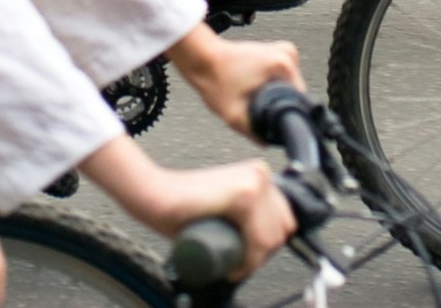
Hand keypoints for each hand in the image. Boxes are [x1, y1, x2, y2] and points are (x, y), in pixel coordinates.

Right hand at [79, 137, 295, 278]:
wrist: (157, 195)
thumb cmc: (184, 205)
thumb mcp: (225, 204)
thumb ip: (244, 212)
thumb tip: (260, 239)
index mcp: (259, 174)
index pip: (283, 218)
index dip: (267, 243)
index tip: (249, 255)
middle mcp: (261, 173)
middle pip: (281, 228)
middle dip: (263, 253)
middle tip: (240, 263)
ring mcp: (254, 181)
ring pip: (272, 237)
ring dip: (255, 259)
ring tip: (234, 265)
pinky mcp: (244, 194)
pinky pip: (258, 239)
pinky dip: (249, 260)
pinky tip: (234, 266)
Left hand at [169, 25, 303, 140]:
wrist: (202, 58)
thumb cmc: (216, 81)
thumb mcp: (234, 115)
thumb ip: (254, 133)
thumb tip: (268, 142)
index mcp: (283, 65)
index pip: (299, 100)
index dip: (286, 115)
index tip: (270, 119)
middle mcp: (287, 53)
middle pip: (295, 92)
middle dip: (279, 103)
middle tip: (254, 105)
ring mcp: (283, 49)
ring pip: (290, 84)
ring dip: (275, 94)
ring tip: (251, 94)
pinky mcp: (276, 50)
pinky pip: (283, 76)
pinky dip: (272, 84)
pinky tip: (254, 87)